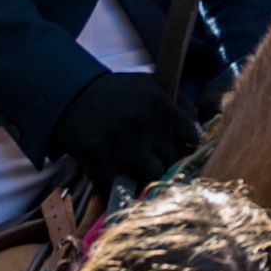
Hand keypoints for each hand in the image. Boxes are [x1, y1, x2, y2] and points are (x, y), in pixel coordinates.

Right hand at [48, 72, 203, 187]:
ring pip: (155, 176)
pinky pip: (126, 185)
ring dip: (149, 173)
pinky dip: (125, 182)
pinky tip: (120, 170)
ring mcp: (124, 149)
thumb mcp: (151, 85)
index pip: (191, 138)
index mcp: (160, 106)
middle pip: (174, 159)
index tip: (177, 144)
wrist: (71, 98)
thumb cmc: (117, 92)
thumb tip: (200, 124)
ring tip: (139, 164)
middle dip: (167, 158)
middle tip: (154, 154)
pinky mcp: (104, 166)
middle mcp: (145, 128)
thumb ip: (180, 101)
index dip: (185, 144)